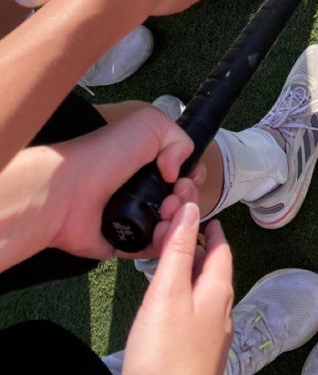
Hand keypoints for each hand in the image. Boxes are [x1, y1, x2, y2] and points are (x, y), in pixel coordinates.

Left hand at [47, 106, 202, 260]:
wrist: (69, 190)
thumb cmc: (105, 153)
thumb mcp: (148, 124)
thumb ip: (178, 137)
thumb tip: (179, 172)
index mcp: (148, 163)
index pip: (183, 173)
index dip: (192, 176)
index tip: (187, 177)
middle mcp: (142, 190)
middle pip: (183, 200)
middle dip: (188, 197)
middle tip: (176, 194)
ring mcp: (134, 218)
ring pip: (173, 226)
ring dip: (179, 219)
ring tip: (166, 212)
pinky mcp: (124, 243)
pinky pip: (154, 250)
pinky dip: (163, 242)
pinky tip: (161, 231)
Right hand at [122, 204, 233, 374]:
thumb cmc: (167, 357)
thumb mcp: (168, 293)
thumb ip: (179, 250)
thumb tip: (191, 209)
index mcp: (218, 291)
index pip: (220, 247)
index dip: (207, 226)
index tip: (196, 210)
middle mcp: (220, 311)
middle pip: (213, 267)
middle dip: (196, 245)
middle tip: (176, 230)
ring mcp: (210, 335)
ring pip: (203, 290)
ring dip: (188, 270)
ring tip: (168, 260)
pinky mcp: (195, 352)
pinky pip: (194, 311)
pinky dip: (182, 294)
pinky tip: (166, 302)